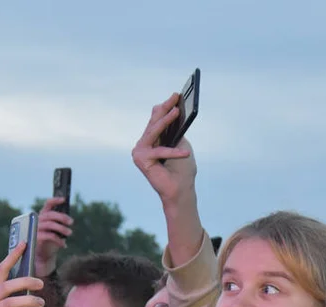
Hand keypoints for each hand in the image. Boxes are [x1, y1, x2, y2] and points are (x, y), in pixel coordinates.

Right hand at [0, 242, 45, 306]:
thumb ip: (17, 298)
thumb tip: (36, 285)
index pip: (1, 270)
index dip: (12, 256)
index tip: (24, 243)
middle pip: (6, 285)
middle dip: (25, 281)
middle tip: (41, 283)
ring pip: (10, 302)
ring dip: (29, 301)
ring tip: (41, 303)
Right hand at [34, 197, 72, 276]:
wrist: (43, 256)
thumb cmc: (50, 242)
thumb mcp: (56, 231)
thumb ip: (59, 224)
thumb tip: (69, 219)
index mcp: (42, 216)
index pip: (47, 205)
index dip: (55, 201)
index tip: (63, 199)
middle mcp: (38, 221)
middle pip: (50, 215)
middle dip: (62, 217)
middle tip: (71, 222)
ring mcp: (36, 229)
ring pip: (50, 224)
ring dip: (62, 228)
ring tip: (70, 233)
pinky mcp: (36, 238)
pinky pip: (50, 236)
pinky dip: (59, 240)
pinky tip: (64, 245)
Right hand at [132, 93, 195, 210]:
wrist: (180, 192)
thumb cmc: (182, 170)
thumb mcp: (182, 145)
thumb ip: (176, 131)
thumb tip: (172, 112)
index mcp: (153, 140)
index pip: (157, 119)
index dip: (166, 107)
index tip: (176, 95)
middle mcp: (144, 144)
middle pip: (154, 122)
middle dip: (165, 109)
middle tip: (175, 97)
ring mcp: (140, 151)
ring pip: (153, 132)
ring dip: (165, 121)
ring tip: (176, 112)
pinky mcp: (141, 160)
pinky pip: (159, 151)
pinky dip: (173, 152)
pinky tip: (185, 153)